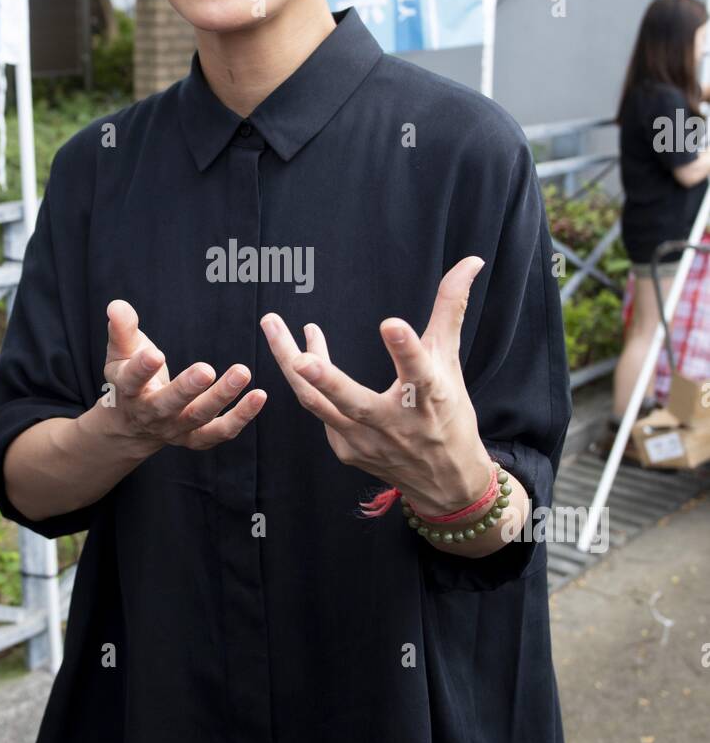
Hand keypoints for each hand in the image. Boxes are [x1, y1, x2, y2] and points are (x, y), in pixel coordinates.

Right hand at [99, 298, 266, 451]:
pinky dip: (241, 417)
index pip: (132, 381)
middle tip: (206, 369)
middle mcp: (151, 414)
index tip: (155, 354)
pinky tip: (259, 396)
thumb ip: (121, 329)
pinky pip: (220, 431)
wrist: (133, 424)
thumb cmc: (129, 377)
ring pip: (198, 416)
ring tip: (242, 372)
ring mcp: (175, 429)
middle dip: (187, 388)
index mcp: (128, 391)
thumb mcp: (120, 353)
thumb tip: (116, 305)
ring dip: (221, 397)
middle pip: (168, 405)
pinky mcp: (196, 438)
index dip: (142, 369)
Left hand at [259, 256, 492, 516]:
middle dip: (326, 380)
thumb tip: (471, 260)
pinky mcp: (346, 450)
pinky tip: (301, 353)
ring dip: (290, 363)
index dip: (405, 350)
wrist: (445, 482)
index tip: (391, 324)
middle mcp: (395, 425)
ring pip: (319, 403)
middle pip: (353, 401)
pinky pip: (320, 410)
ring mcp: (366, 441)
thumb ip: (451, 309)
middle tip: (301, 357)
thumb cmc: (449, 413)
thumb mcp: (450, 361)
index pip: (418, 372)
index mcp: (429, 399)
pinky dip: (308, 381)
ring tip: (272, 323)